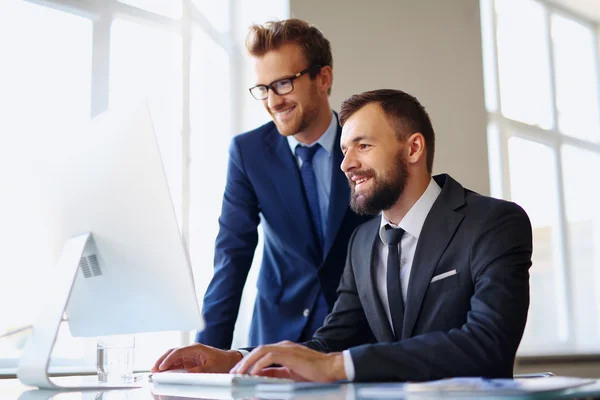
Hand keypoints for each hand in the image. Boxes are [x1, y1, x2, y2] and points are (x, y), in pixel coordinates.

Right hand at [151, 343, 242, 372]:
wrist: (229, 360)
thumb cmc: (222, 362)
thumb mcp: (213, 367)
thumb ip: (200, 370)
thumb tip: (188, 373)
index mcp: (196, 348)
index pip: (178, 352)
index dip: (169, 359)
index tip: (162, 367)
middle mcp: (191, 350)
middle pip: (173, 352)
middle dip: (162, 360)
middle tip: (154, 369)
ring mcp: (189, 355)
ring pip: (173, 357)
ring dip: (164, 363)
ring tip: (155, 371)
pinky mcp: (189, 360)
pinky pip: (177, 362)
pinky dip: (169, 366)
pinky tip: (164, 372)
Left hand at [229, 341, 346, 381]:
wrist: (332, 368)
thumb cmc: (315, 372)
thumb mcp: (291, 374)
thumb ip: (277, 373)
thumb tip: (262, 376)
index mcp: (284, 350)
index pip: (262, 353)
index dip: (249, 362)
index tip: (239, 372)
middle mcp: (284, 346)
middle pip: (258, 350)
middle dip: (244, 362)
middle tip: (234, 373)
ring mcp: (287, 348)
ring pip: (261, 351)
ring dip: (248, 362)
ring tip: (239, 373)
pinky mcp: (290, 354)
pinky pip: (270, 357)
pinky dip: (259, 364)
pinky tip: (253, 373)